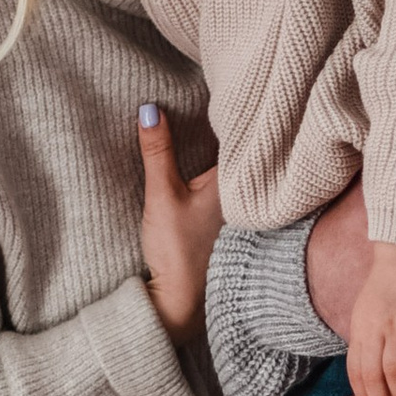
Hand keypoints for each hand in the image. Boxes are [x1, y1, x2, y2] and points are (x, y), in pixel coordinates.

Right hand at [137, 105, 222, 338]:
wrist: (182, 305)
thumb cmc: (179, 253)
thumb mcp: (162, 196)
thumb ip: (157, 153)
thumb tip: (149, 109)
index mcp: (238, 185)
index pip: (243, 140)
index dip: (236, 115)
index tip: (228, 90)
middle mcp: (246, 198)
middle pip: (241, 156)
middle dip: (230, 133)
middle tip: (216, 100)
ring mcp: (238, 216)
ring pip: (232, 175)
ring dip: (221, 157)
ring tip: (205, 127)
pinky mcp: (225, 230)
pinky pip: (224, 192)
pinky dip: (214, 179)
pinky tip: (200, 171)